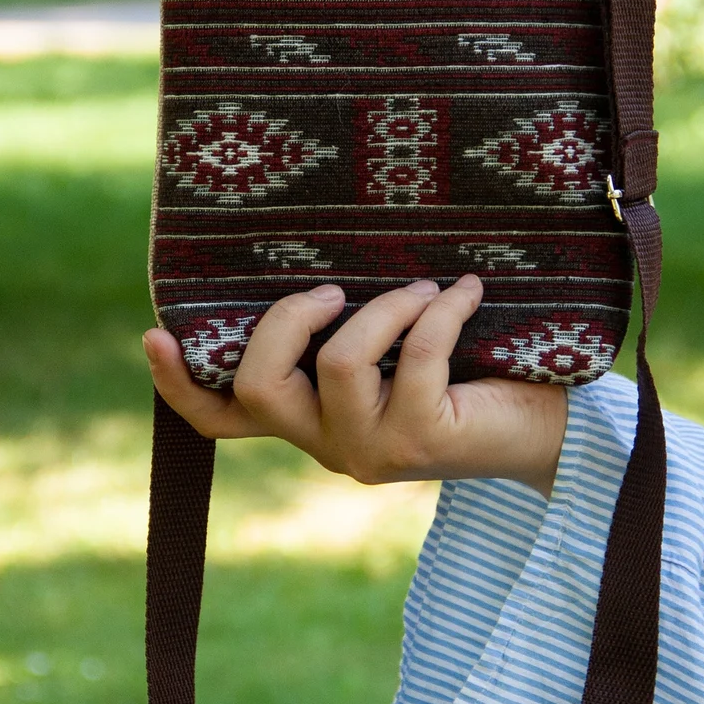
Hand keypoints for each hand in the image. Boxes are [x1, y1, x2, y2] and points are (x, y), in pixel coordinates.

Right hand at [143, 276, 567, 496]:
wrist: (548, 432)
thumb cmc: (471, 375)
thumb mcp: (394, 350)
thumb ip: (348, 325)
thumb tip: (320, 253)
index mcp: (309, 422)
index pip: (222, 420)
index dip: (179, 386)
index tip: (155, 334)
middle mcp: (326, 445)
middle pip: (258, 384)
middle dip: (288, 318)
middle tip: (336, 289)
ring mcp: (369, 450)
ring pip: (339, 362)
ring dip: (385, 307)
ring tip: (426, 288)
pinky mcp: (420, 440)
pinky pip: (414, 357)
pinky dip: (441, 311)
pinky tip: (469, 292)